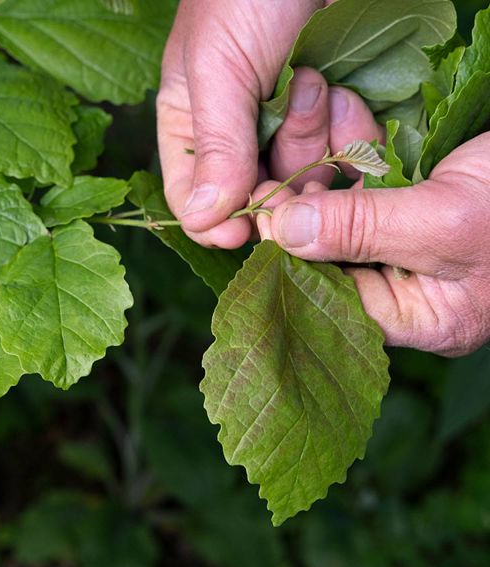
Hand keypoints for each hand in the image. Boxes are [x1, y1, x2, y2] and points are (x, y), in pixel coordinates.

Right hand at [157, 0, 381, 248]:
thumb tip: (201, 220)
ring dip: (310, 139)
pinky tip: (340, 90)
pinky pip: (338, 155)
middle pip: (253, 197)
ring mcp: (285, 128)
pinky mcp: (329, 120)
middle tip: (291, 137)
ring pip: (299, 178)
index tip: (241, 232)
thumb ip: (214, 146)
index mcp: (192, 124)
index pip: (193, 198)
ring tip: (313, 81)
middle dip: (275, 176)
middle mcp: (237, 136)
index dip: (215, 223)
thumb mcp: (218, 68)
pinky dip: (344, 131)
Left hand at [264, 134, 489, 356]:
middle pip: (329, 250)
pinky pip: (371, 177)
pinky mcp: (414, 201)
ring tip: (298, 130)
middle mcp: (403, 284)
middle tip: (267, 174)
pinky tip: (336, 114)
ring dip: (322, 165)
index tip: (259, 215)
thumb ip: (362, 231)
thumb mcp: (445, 224)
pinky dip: (354, 145)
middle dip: (300, 205)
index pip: (329, 296)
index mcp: (413, 315)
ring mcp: (407, 240)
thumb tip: (282, 231)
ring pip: (344, 208)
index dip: (289, 257)